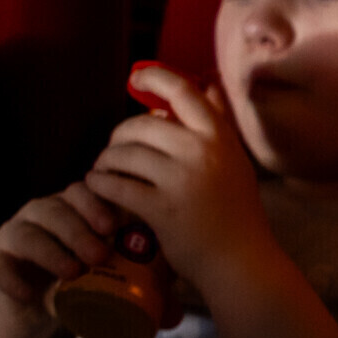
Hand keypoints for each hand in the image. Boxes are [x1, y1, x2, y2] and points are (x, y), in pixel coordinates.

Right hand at [0, 180, 131, 319]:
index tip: (118, 224)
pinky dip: (13, 280)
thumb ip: (144, 283)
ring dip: (51, 251)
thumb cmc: (84, 280)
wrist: (34, 305)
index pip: (86, 191)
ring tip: (72, 272)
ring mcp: (15, 235)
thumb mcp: (112, 275)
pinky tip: (31, 295)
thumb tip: (176, 315)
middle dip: (79, 229)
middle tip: (100, 253)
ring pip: (27, 233)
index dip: (99, 202)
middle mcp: (43, 214)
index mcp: (76, 208)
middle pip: (57, 209)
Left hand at [83, 68, 274, 285]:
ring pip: (124, 155)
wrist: (241, 259)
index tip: (136, 78)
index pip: (184, 93)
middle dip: (119, 135)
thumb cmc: (236, 212)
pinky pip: (116, 186)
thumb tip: (208, 85)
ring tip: (102, 171)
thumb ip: (219, 124)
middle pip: (142, 125)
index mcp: (220, 138)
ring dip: (105, 162)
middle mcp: (202, 152)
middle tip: (114, 150)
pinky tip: (96, 187)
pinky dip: (99, 185)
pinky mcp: (161, 208)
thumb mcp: (235, 161)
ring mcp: (181, 180)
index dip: (156, 78)